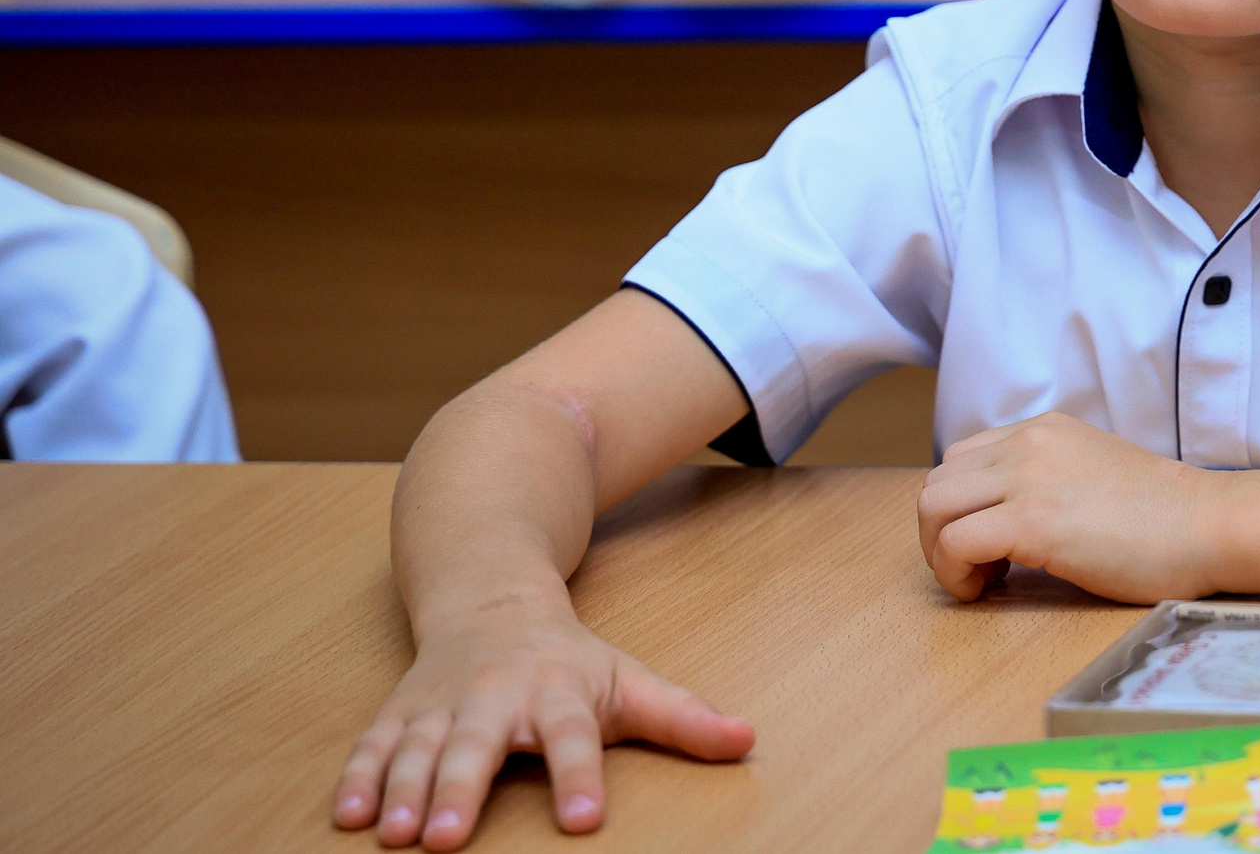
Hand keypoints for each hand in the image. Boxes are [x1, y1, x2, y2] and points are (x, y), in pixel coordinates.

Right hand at [333, 591, 753, 849]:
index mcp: (558, 693)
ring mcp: (442, 703)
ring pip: (419, 748)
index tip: (583, 823)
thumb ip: (684, 718)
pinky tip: (347, 816)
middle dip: (461, 791)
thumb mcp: (628, 681)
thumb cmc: (568, 658)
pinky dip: (358, 777)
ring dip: (404, 791)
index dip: (578, 777)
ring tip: (395, 836)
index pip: (572, 737)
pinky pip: (375, 745)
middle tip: (449, 841)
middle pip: (478, 745)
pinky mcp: (401, 711)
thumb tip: (748, 740)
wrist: (491, 595)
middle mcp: (495, 696)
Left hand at [918, 414, 1224, 603]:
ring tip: (981, 582)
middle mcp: (1029, 444)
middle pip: (938, 484)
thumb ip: (1050, 479)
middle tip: (978, 571)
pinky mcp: (1032, 521)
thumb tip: (1008, 517)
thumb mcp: (1094, 472)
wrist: (1209, 526)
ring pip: (933, 508)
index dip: (961, 509)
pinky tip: (988, 590)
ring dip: (941, 554)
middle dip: (940, 534)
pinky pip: (954, 544)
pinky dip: (954, 574)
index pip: (961, 460)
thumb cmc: (1166, 517)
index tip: (988, 547)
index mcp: (1044, 430)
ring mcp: (1028, 479)